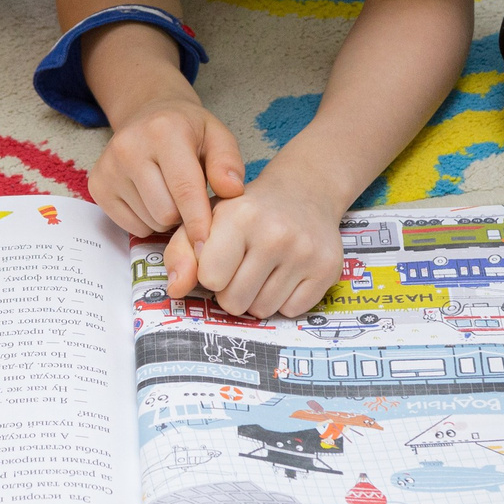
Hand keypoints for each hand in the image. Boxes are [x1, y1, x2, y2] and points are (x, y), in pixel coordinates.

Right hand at [91, 95, 243, 267]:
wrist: (148, 115)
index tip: (207, 248)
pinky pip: (130, 226)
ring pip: (148, 222)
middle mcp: (129, 147)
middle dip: (184, 216)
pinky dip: (147, 221)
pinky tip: (151, 198)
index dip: (198, 221)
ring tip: (170, 194)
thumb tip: (232, 191)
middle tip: (189, 199)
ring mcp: (108, 167)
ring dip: (166, 219)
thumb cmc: (188, 131)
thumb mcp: (217, 136)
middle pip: (165, 212)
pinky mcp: (96, 185)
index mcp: (164, 131)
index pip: (184, 188)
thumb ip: (228, 162)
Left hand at [188, 166, 344, 318]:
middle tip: (242, 266)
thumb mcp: (206, 219)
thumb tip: (175, 290)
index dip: (211, 274)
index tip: (220, 259)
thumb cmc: (246, 212)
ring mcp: (306, 253)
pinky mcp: (328, 269)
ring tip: (263, 268)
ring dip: (257, 297)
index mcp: (240, 217)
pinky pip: (292, 311)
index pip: (211, 279)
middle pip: (235, 302)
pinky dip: (284, 299)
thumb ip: (182, 253)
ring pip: (263, 310)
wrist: (303, 193)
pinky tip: (285, 273)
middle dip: (232, 291)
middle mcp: (276, 234)